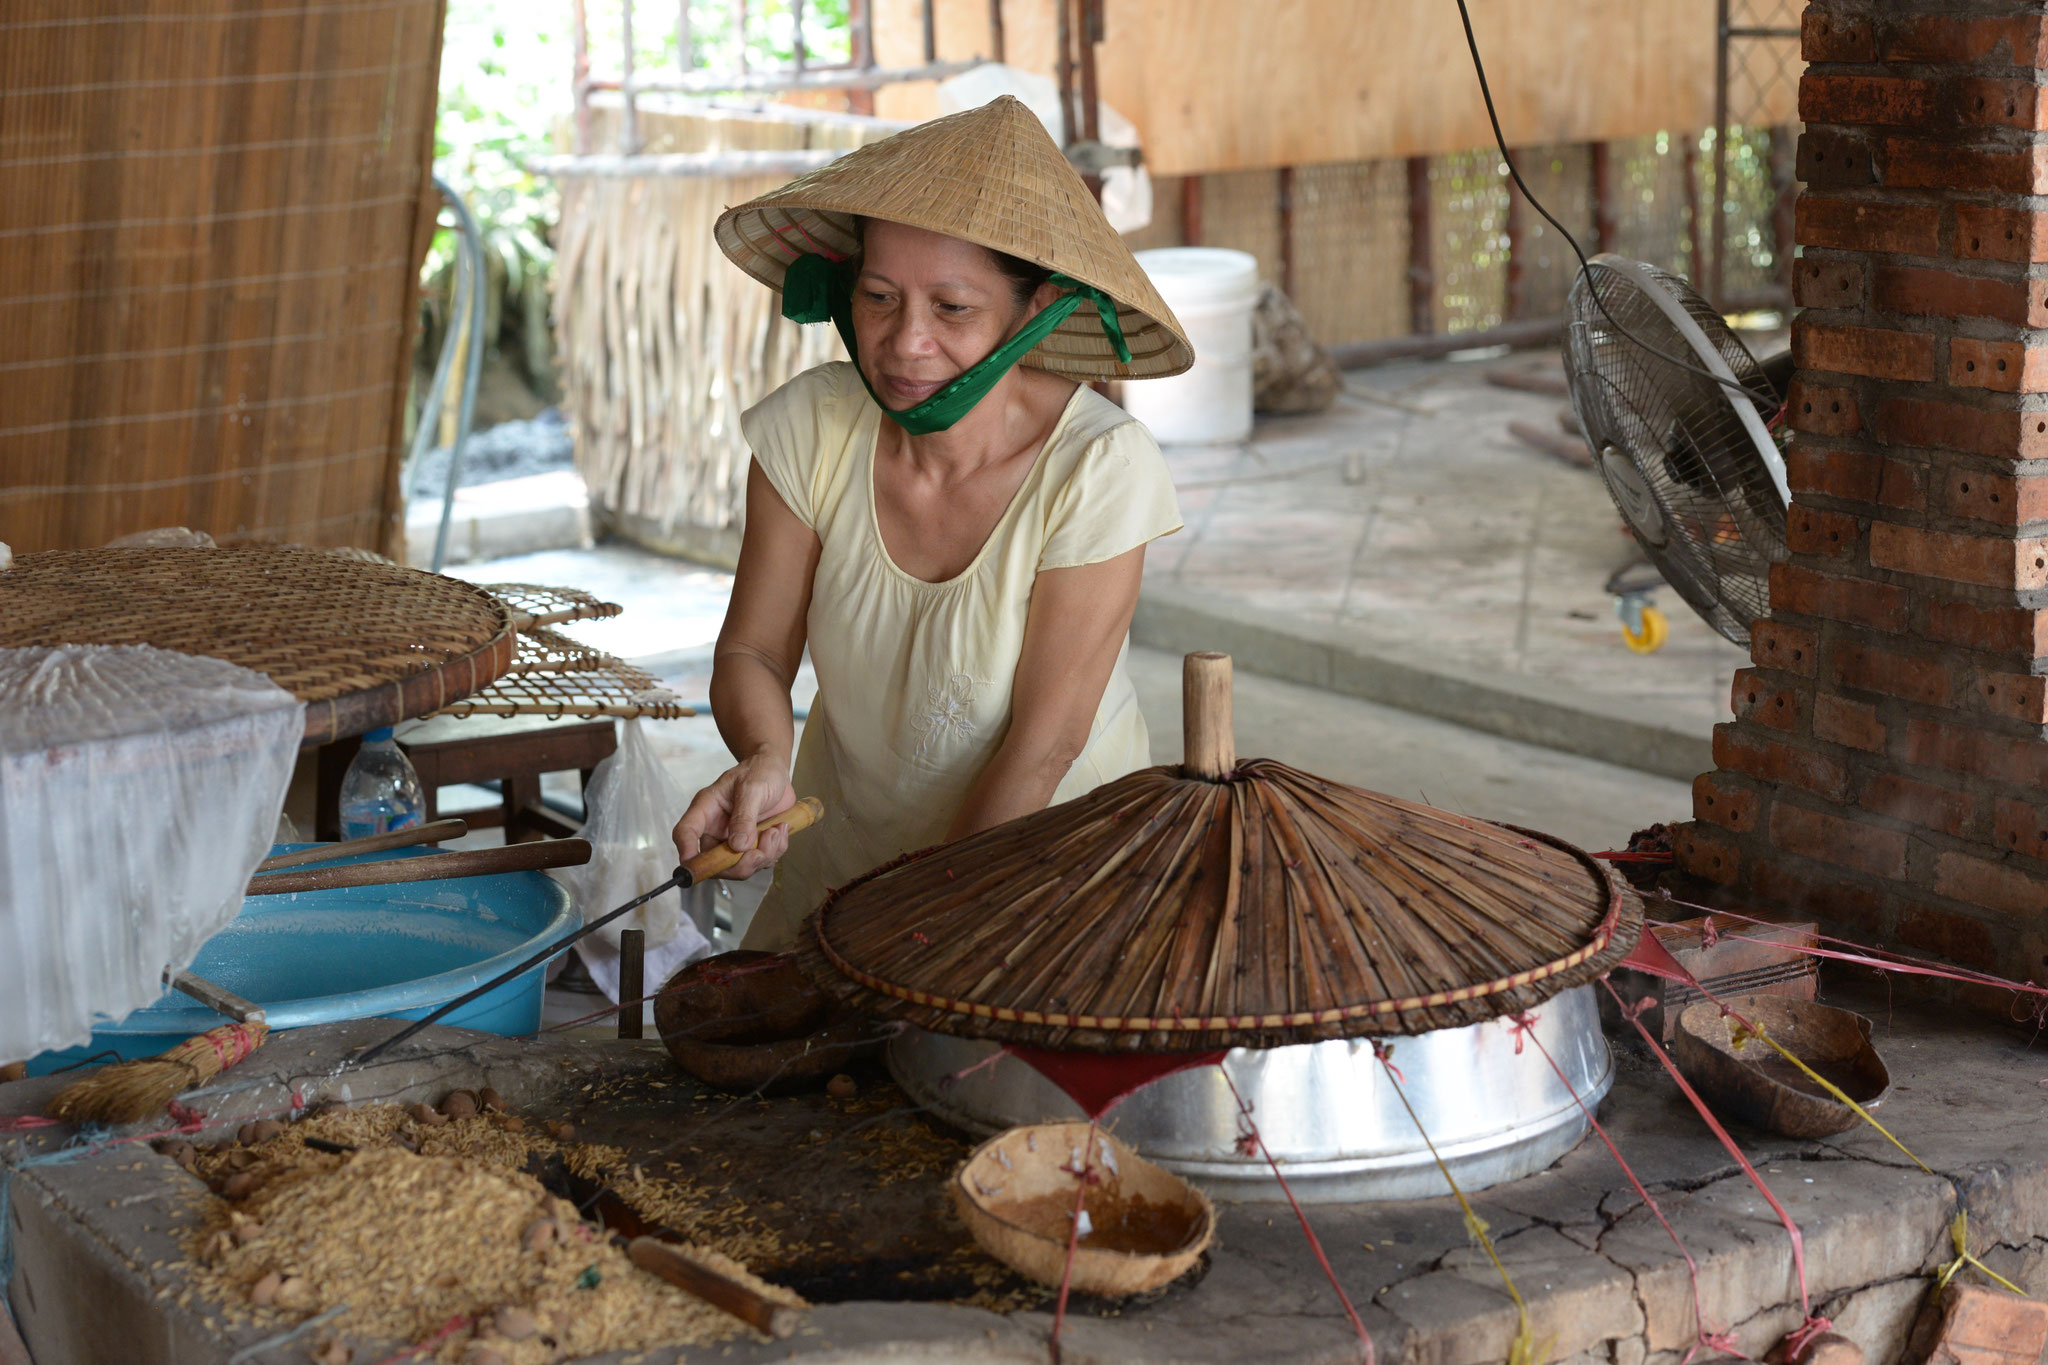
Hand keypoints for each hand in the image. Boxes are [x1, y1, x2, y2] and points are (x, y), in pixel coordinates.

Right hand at [672, 752, 797, 880]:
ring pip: (740, 867)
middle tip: (760, 851)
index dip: (686, 850)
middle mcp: (716, 829)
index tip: (694, 864)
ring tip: (775, 831)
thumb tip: (738, 846)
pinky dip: (774, 852)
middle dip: (740, 864)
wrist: (776, 772)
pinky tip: (779, 831)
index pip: (685, 833)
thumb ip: (745, 816)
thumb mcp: (752, 788)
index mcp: (706, 810)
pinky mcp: (751, 846)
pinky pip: (761, 862)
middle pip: (714, 863)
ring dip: (763, 856)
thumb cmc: (759, 771)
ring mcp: (733, 840)